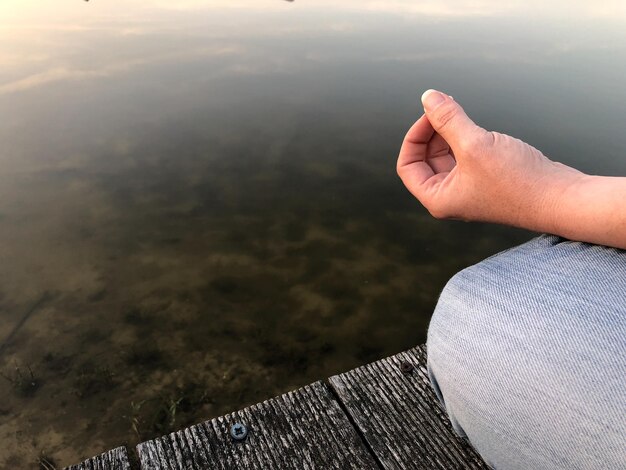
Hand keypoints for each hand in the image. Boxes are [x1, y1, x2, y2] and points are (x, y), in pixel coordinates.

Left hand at [397, 90, 582, 227]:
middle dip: (433, 130)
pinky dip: (468, 138)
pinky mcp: (488, 180)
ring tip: (462, 113)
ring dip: (451, 132)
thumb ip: (448, 119)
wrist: (561, 198)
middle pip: (426, 158)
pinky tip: (480, 128)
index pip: (407, 165)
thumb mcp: (475, 145)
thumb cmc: (517, 180)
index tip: (431, 114)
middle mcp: (450, 197)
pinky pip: (467, 156)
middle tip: (447, 105)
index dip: (414, 136)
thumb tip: (427, 96)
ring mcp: (469, 190)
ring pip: (448, 155)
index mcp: (437, 199)